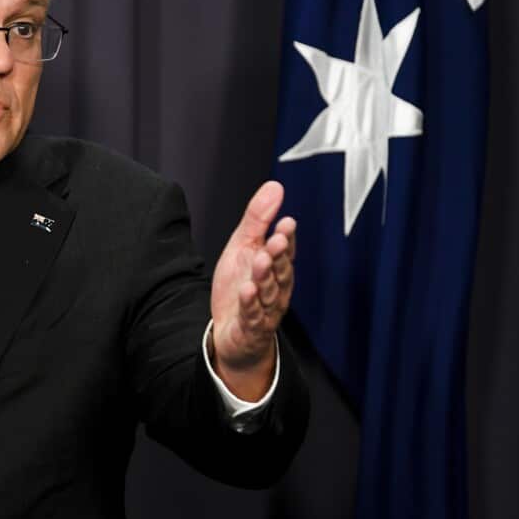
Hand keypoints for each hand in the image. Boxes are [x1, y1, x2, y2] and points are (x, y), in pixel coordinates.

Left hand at [209, 181, 295, 400]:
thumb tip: (275, 185)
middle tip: (277, 240)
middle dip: (279, 255)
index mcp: (276, 267)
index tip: (286, 223)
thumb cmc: (241, 287)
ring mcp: (266, 309)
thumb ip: (258, 220)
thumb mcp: (244, 248)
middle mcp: (276, 288)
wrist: (232, 333)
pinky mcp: (252, 327)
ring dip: (265, 277)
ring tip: (260, 261)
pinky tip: (247, 291)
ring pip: (269, 293)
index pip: (284, 250)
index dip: (286, 238)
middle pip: (280, 270)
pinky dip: (251, 304)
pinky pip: (253, 315)